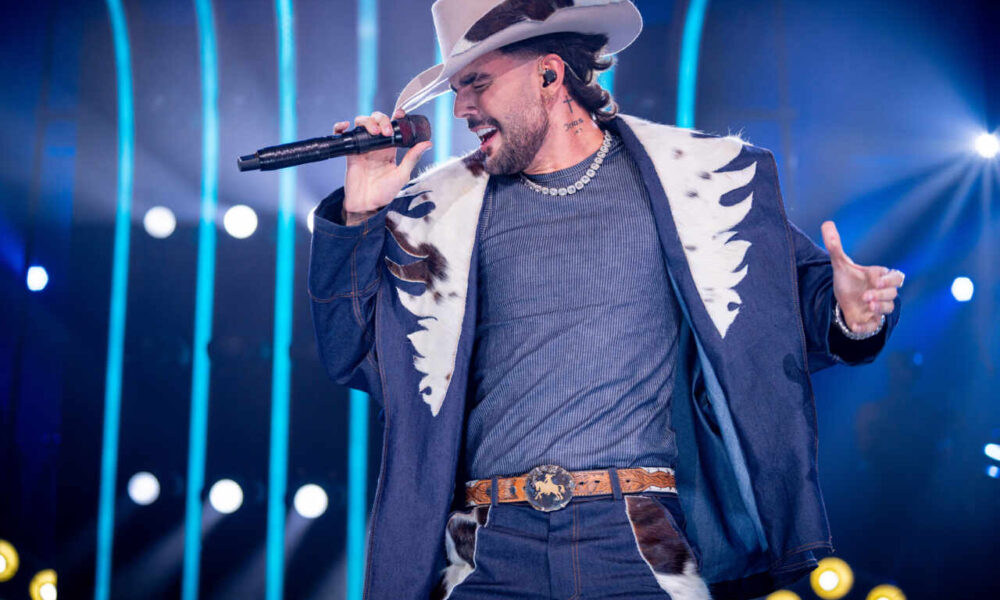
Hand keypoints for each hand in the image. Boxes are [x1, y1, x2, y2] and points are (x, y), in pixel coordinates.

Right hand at [336, 108, 431, 222]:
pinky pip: (343, 135)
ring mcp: (362, 147)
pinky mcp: (350, 152)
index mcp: (390, 148)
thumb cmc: (385, 193)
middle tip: (386, 131)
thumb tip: (428, 143)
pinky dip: (341, 127)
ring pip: (361, 123)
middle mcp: (376, 145)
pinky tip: (345, 126)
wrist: (367, 204)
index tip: (399, 114)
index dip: (394, 116)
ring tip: (374, 132)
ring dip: (367, 122)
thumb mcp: (402, 174)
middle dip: (381, 119)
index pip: (392, 125)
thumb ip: (412, 157)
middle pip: (376, 120)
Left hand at [821, 221, 903, 334]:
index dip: (888, 278)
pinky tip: (855, 325)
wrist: (842, 302)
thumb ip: (834, 246)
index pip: (895, 276)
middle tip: (868, 295)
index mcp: (878, 277)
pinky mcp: (871, 322)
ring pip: (889, 308)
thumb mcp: (839, 264)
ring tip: (867, 303)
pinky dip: (866, 327)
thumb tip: (826, 223)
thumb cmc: (848, 281)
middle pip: (894, 292)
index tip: (876, 279)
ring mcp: (878, 308)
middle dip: (884, 293)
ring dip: (880, 307)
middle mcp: (881, 292)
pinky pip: (874, 327)